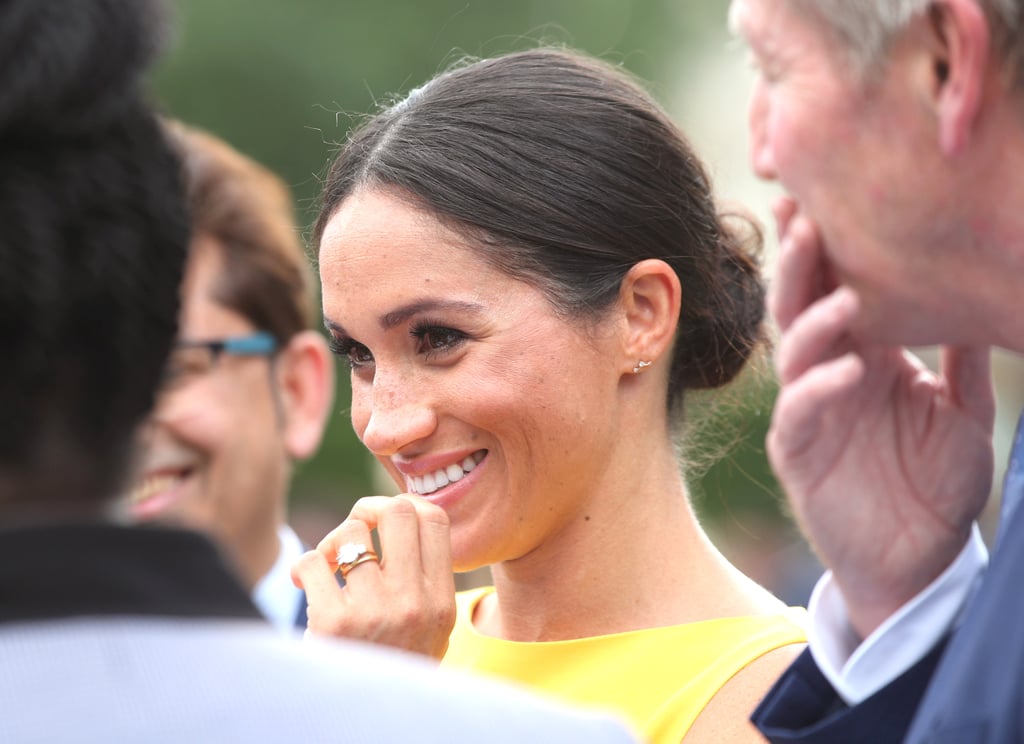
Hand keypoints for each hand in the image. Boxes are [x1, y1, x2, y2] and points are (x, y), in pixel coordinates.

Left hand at [291, 494, 455, 658]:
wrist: (363, 723)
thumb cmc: (391, 669)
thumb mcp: (429, 631)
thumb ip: (424, 582)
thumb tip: (402, 515)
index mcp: (442, 602)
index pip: (435, 520)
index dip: (405, 505)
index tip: (384, 522)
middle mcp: (414, 603)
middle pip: (398, 512)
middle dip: (368, 510)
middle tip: (352, 532)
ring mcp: (375, 612)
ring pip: (350, 532)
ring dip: (330, 542)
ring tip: (324, 566)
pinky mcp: (333, 624)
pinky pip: (313, 561)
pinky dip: (302, 566)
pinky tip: (302, 584)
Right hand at [767, 197, 994, 638]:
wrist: (915, 562)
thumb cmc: (932, 485)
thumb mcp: (962, 411)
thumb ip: (964, 359)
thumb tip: (987, 294)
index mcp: (862, 354)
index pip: (836, 289)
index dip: (829, 248)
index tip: (829, 195)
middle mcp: (827, 374)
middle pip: (801, 306)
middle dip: (801, 263)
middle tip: (806, 216)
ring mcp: (807, 411)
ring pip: (791, 352)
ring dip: (811, 320)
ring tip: (840, 293)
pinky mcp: (797, 452)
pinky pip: (800, 412)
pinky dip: (820, 388)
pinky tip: (849, 368)